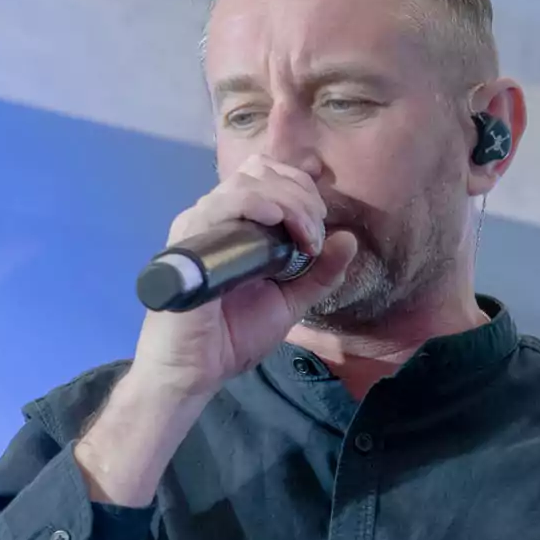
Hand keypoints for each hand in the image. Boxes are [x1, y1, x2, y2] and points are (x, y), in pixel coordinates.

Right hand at [130, 155, 360, 399]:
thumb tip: (349, 239)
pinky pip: (222, 205)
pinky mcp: (190, 241)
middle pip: (261, 170)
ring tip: (304, 237)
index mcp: (236, 224)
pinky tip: (277, 220)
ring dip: (288, 202)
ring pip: (247, 182)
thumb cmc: (234, 335)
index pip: (266, 173)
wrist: (196, 369)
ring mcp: (200, 225)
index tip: (319, 223)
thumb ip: (320, 273)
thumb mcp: (291, 301)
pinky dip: (256, 203)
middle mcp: (215, 216)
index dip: (300, 186)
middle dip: (301, 195)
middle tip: (314, 235)